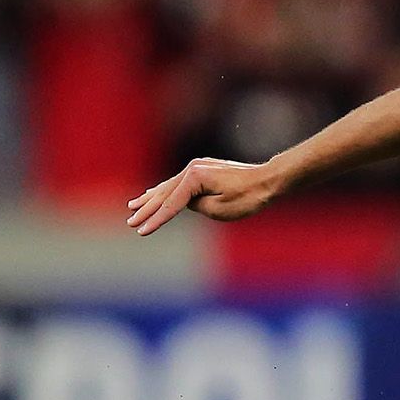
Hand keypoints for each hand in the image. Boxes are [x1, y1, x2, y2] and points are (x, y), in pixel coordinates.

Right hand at [127, 157, 282, 235]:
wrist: (268, 180)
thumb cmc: (248, 197)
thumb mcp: (219, 209)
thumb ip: (196, 206)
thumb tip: (186, 202)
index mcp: (194, 177)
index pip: (171, 204)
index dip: (155, 220)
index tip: (141, 231)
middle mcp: (193, 168)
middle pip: (165, 193)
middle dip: (147, 209)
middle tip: (131, 221)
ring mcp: (198, 167)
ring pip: (169, 186)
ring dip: (151, 198)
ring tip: (133, 206)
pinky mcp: (203, 170)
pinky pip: (178, 183)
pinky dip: (165, 191)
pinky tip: (153, 194)